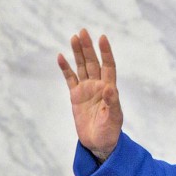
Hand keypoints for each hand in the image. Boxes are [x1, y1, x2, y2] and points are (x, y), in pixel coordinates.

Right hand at [56, 29, 122, 157]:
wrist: (99, 143)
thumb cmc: (110, 132)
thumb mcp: (113, 119)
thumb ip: (112, 103)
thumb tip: (110, 88)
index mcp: (110, 89)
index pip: (108, 66)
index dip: (106, 52)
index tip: (102, 38)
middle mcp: (98, 86)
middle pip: (93, 62)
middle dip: (88, 47)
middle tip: (83, 31)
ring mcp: (86, 90)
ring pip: (82, 67)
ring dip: (78, 53)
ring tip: (74, 37)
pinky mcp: (76, 96)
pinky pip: (70, 79)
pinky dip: (65, 68)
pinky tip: (61, 57)